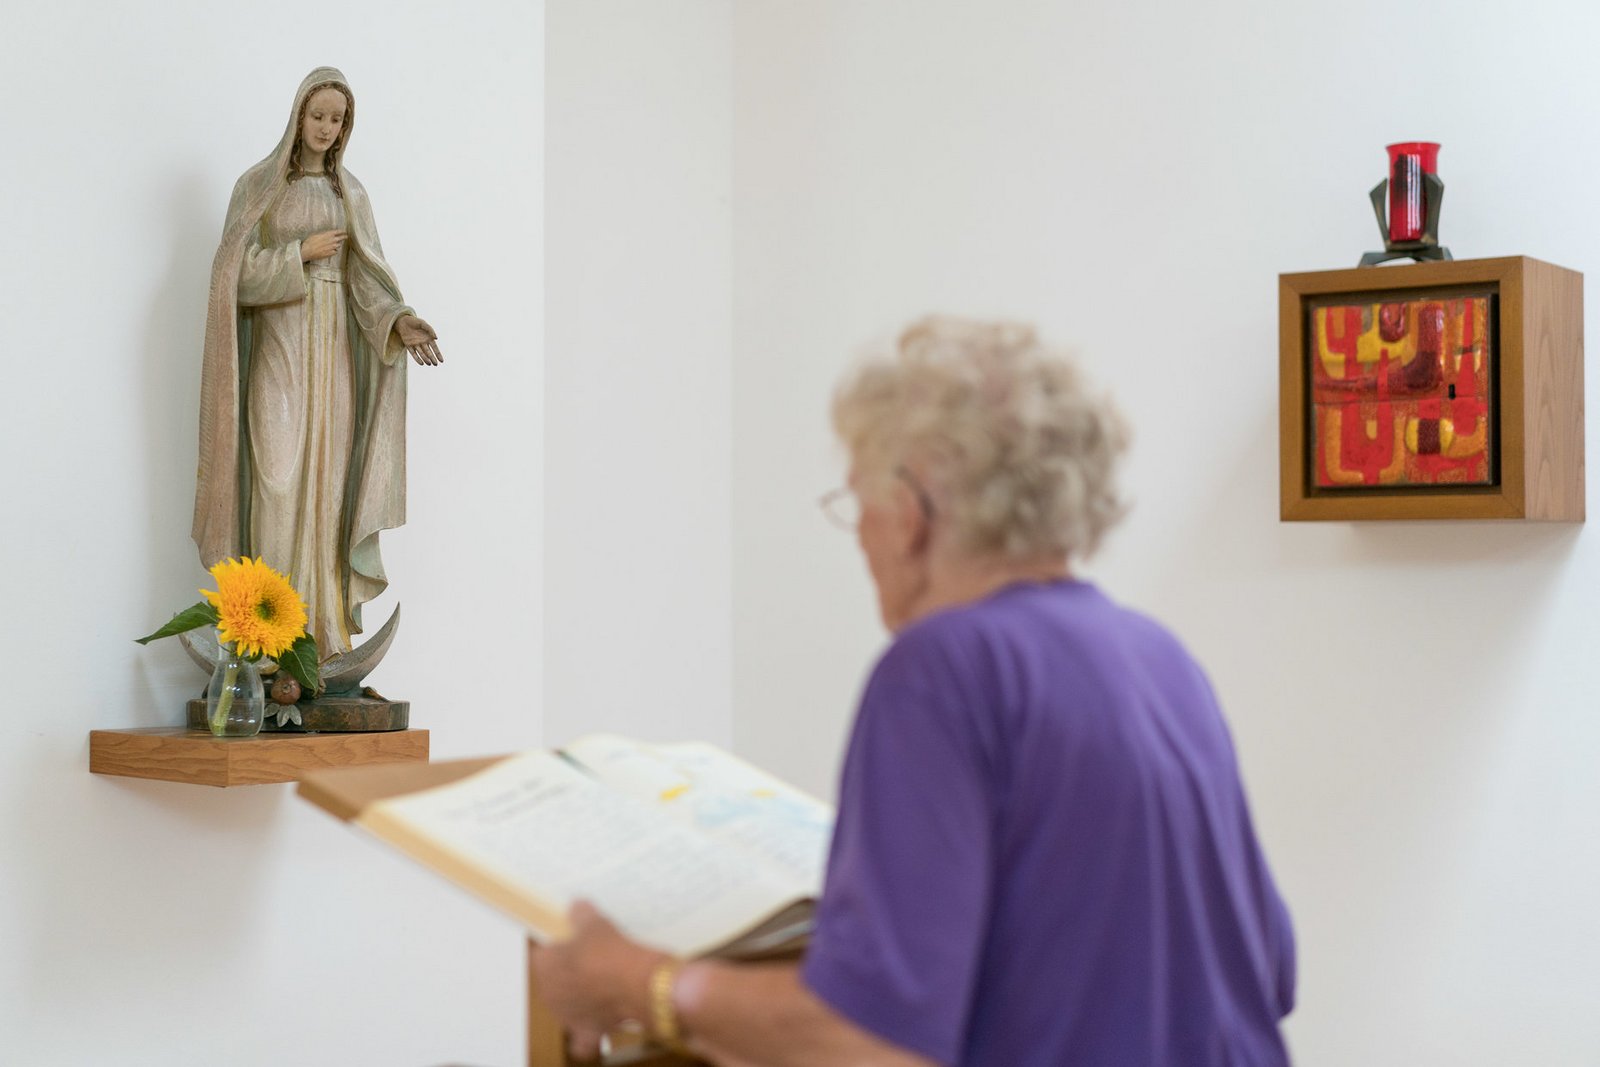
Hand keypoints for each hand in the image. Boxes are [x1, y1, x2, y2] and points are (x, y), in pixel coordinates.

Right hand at [301, 229, 346, 261]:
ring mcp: (332, 247)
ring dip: (337, 244)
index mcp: (328, 234)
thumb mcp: (316, 234)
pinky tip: (329, 250)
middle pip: (341, 238)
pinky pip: (335, 251)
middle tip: (346, 236)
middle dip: (344, 237)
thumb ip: (324, 234)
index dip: (342, 231)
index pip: (338, 231)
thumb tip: (327, 235)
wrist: (307, 251)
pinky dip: (333, 251)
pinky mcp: (331, 253)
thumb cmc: (310, 242)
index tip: (344, 231)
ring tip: (332, 245)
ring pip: (338, 245)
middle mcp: (332, 240)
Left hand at [396, 314, 442, 365]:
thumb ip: (430, 330)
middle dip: (432, 358)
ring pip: (422, 354)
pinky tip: (421, 363)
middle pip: (429, 352)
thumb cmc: (414, 321)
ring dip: (425, 359)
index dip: (438, 354)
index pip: (434, 348)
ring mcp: (416, 345)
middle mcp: (422, 342)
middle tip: (435, 364)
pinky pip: (413, 353)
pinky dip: (417, 358)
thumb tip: (436, 338)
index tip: (441, 360)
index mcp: (428, 338)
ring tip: (429, 363)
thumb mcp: (423, 323)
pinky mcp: (408, 346)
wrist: (402, 321)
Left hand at [530, 902, 667, 1061]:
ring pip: (565, 1009)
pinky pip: (583, 1041)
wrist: (640, 983)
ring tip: (598, 986)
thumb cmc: (612, 954)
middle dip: (567, 973)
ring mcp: (567, 1016)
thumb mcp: (596, 924)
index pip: (542, 952)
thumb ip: (581, 915)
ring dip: (576, 1000)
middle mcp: (550, 994)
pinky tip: (598, 1024)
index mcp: (544, 966)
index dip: (558, 945)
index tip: (572, 939)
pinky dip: (588, 1036)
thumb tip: (577, 907)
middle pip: (553, 981)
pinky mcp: (588, 1032)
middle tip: (590, 959)